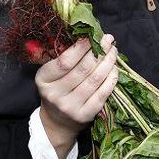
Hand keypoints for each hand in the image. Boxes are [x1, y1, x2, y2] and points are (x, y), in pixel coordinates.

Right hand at [35, 34, 117, 158]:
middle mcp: (55, 94)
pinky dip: (111, 79)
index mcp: (43, 80)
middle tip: (107, 40)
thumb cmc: (55, 91)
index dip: (80, 48)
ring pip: (94, 80)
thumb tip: (85, 38)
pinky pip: (102, 93)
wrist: (56, 122)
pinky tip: (114, 69)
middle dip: (98, 52)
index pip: (64, 62)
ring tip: (113, 51)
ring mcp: (71, 106)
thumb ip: (62, 59)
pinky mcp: (85, 115)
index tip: (91, 36)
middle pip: (82, 69)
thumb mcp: (50, 76)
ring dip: (107, 63)